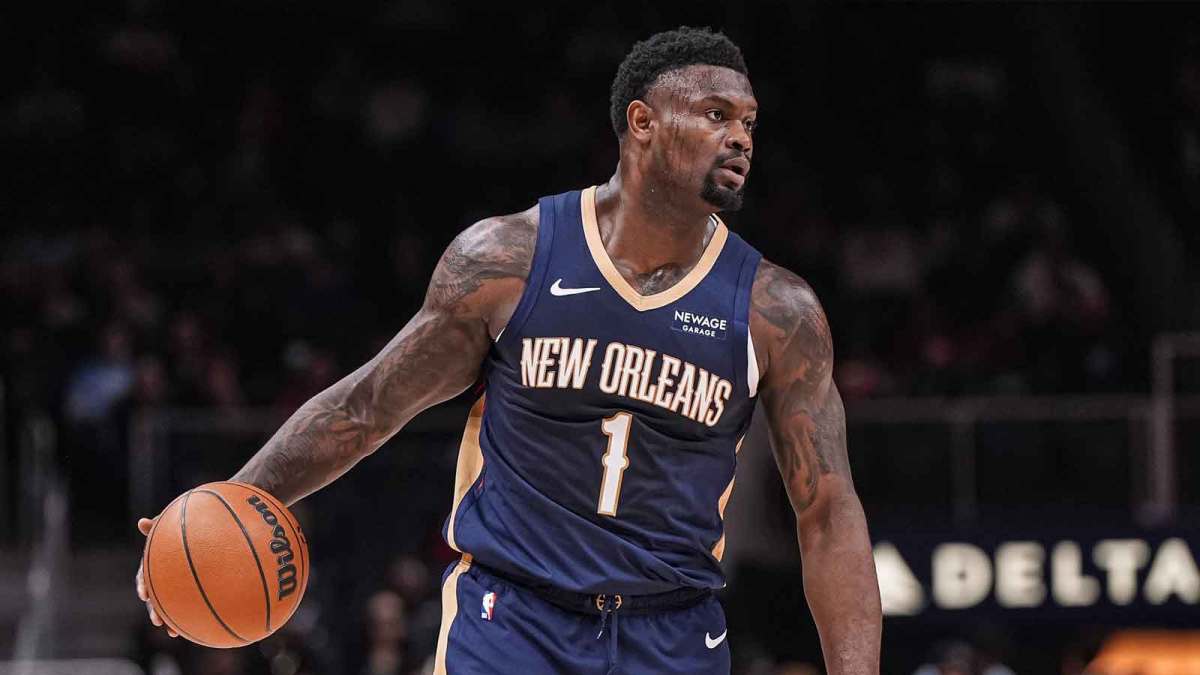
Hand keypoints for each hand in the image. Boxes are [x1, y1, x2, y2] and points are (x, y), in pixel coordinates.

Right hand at [135, 517, 176, 637]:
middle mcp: (160, 576)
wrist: (198, 536)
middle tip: (157, 621)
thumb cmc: (180, 529)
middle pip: (154, 597)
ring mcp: (172, 585)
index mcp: (153, 563)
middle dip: (154, 610)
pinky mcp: (185, 591)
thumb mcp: (169, 526)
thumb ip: (157, 527)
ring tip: (172, 632)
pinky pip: (181, 606)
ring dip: (168, 620)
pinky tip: (188, 629)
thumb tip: (142, 522)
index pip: (143, 575)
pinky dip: (183, 618)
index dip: (142, 585)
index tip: (144, 594)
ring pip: (166, 606)